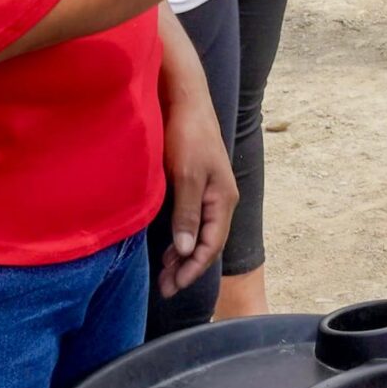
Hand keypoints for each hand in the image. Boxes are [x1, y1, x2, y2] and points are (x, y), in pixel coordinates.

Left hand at [155, 62, 236, 300]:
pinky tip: (166, 244)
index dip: (193, 269)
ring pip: (198, 232)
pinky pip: (191, 219)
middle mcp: (219, 198)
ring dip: (182, 254)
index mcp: (223, 199)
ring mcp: (208, 190)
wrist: (185, 98)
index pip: (211, 245)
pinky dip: (179, 236)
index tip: (173, 286)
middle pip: (206, 242)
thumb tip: (186, 250)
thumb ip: (188, 213)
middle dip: (187, 268)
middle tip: (165, 288)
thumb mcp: (186, 176)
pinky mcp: (194, 182)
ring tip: (163, 273)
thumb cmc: (188, 135)